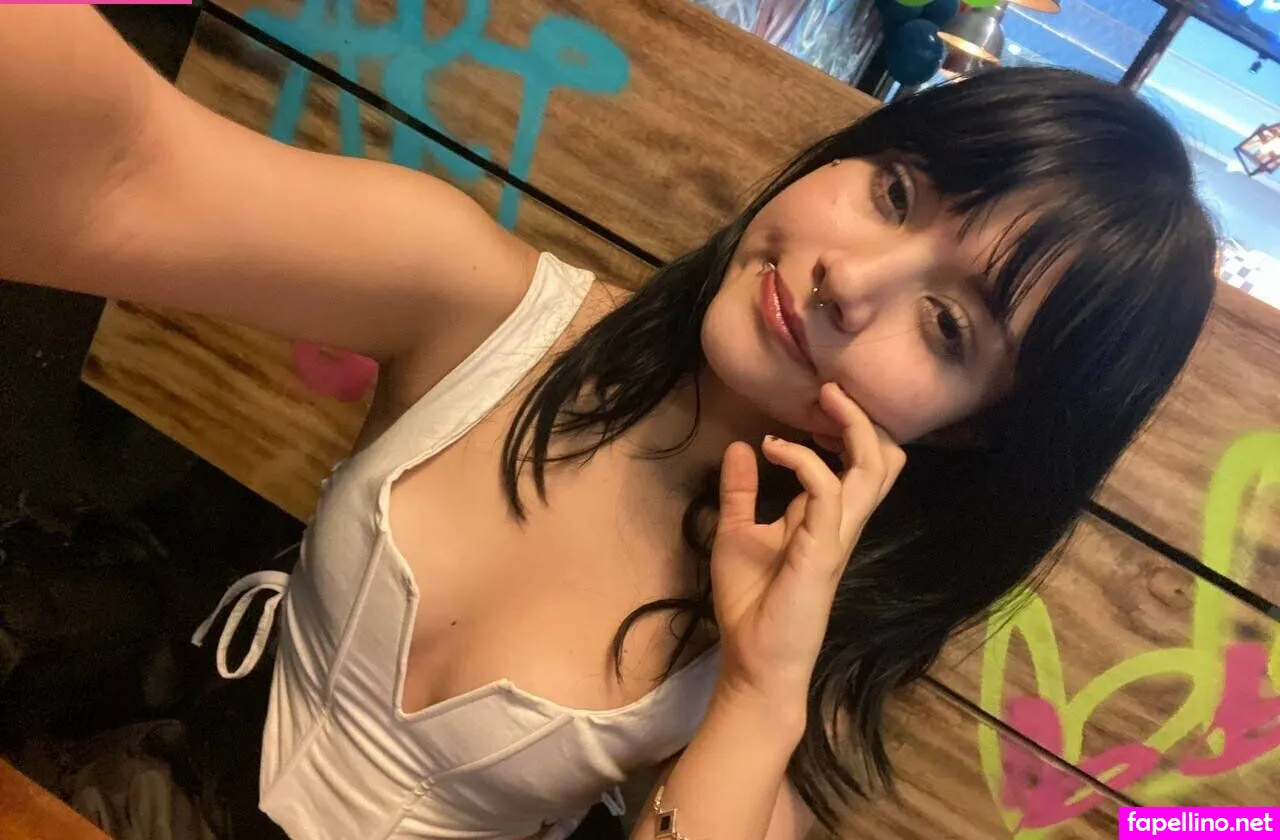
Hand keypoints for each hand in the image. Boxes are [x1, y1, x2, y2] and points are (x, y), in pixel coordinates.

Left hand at [710, 383, 905, 708]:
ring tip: (823, 399)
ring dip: (850, 426)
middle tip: (831, 389)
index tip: (812, 402)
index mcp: (828, 519)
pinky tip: (773, 451)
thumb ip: (740, 492)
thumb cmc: (751, 605)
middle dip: (864, 418)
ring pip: (872, 469)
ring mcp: (837, 536)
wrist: (755, 662)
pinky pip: (826, 490)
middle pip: (884, 460)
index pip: (858, 464)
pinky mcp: (822, 550)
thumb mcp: (736, 533)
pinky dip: (801, 461)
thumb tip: (742, 446)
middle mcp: (842, 523)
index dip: (846, 427)